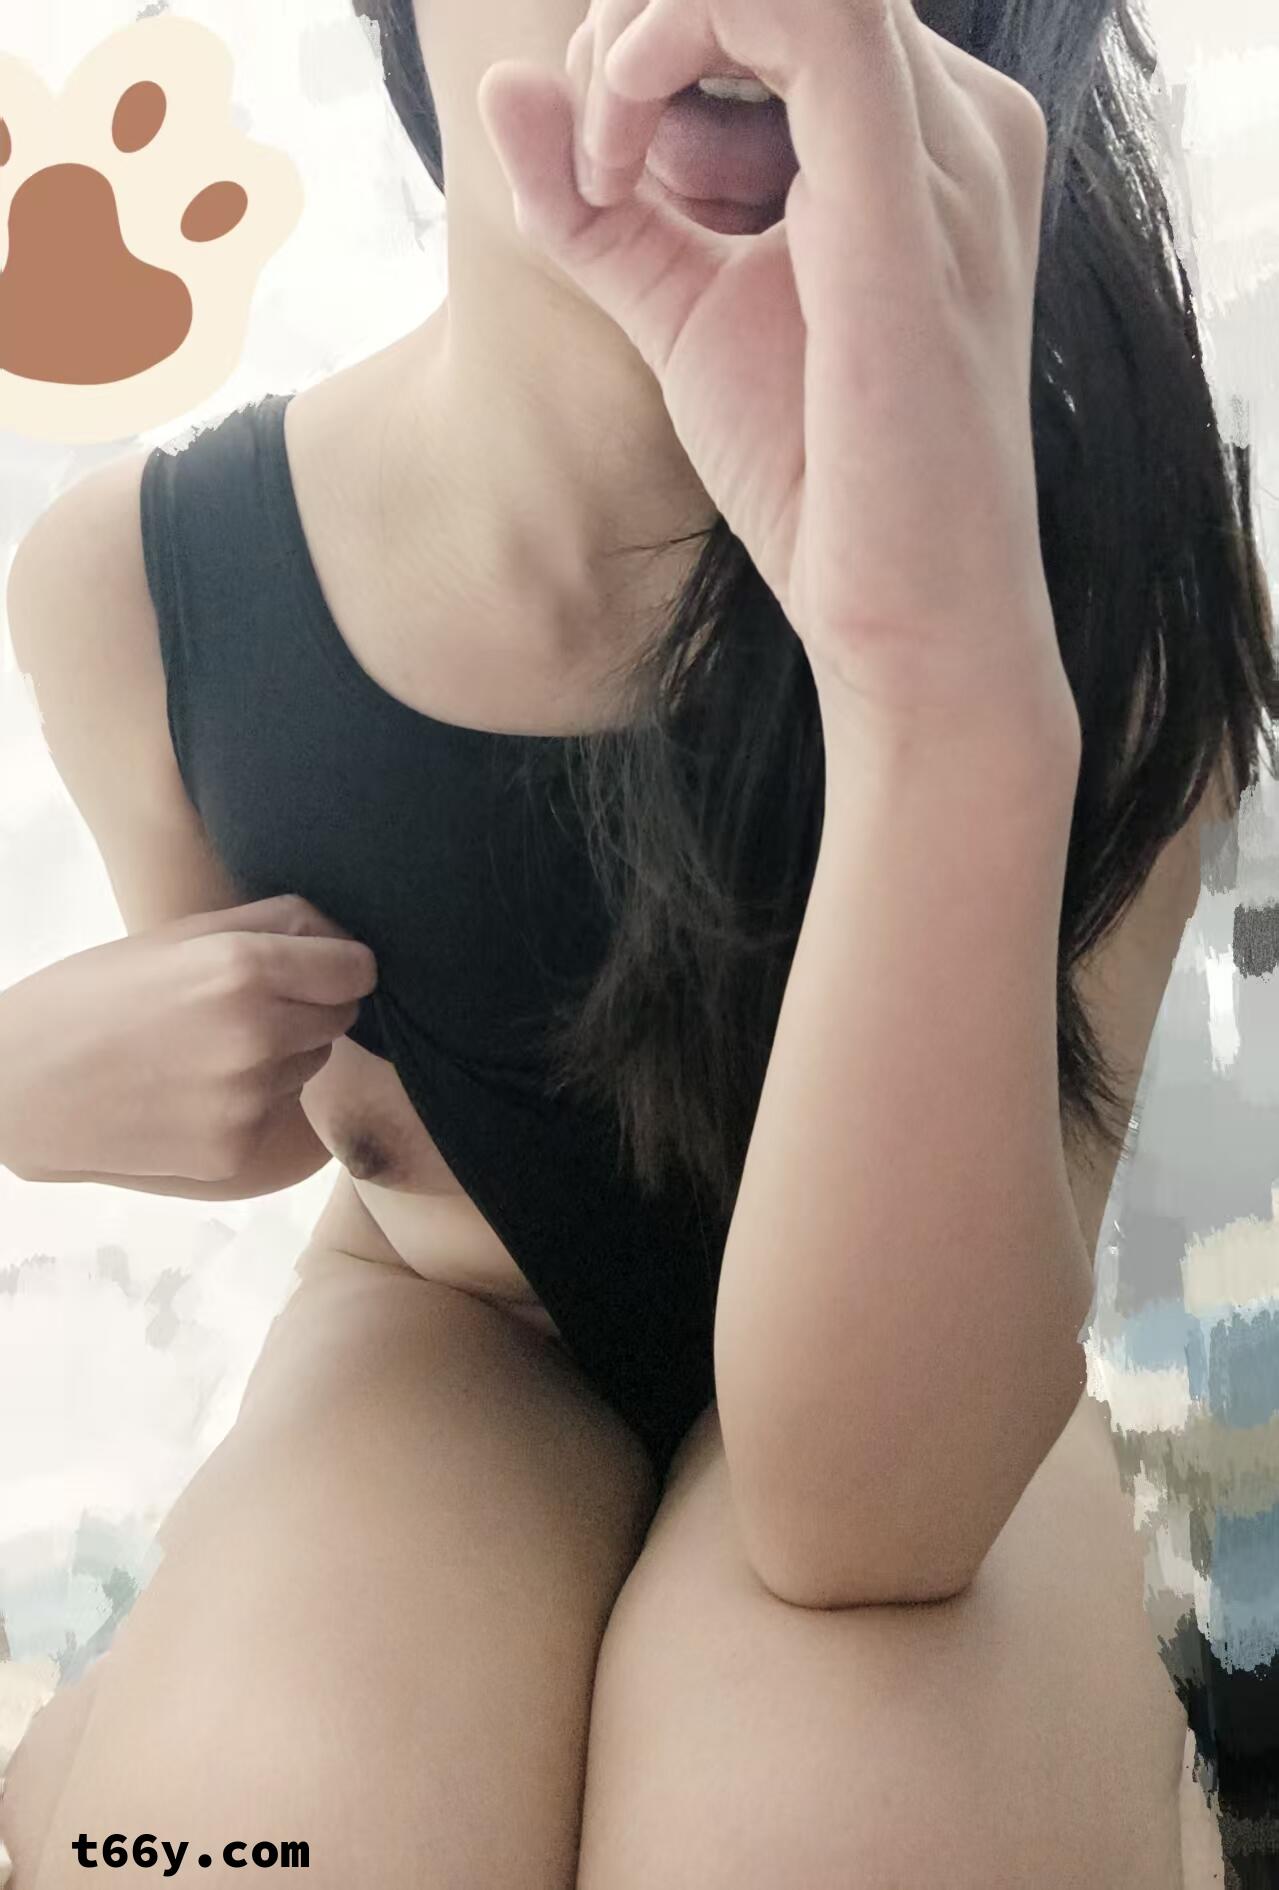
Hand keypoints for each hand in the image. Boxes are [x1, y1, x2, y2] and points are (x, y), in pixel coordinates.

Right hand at [0, 895, 376, 1182]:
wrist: (23, 1086)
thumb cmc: (99, 995)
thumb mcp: (181, 935)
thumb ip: (276, 923)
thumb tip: (348, 938)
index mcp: (244, 968)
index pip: (359, 969)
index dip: (342, 966)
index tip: (322, 968)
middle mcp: (258, 1035)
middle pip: (341, 1018)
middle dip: (312, 1007)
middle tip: (252, 1007)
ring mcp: (248, 1099)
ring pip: (312, 1066)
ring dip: (284, 1055)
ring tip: (213, 1049)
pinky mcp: (236, 1149)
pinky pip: (278, 1113)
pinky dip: (253, 1102)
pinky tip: (197, 1092)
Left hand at [478, 0, 1071, 729]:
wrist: (908, 617)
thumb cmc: (818, 480)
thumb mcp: (684, 315)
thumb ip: (602, 208)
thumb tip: (510, 86)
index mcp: (918, 143)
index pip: (779, 1)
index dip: (656, 43)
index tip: (603, 173)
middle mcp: (956, 124)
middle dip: (642, 31)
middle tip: (599, 167)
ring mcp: (948, 156)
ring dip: (648, 33)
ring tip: (611, 169)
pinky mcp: (914, 207)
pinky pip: (810, 11)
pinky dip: (676, 36)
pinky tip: (617, 146)